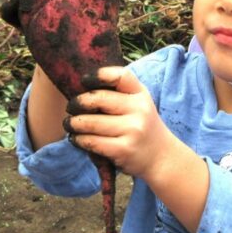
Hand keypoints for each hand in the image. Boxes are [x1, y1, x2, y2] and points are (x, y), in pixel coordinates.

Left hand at [63, 67, 178, 178]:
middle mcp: (139, 109)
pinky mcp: (124, 149)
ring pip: (90, 122)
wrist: (161, 157)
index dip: (99, 75)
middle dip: (77, 103)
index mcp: (141, 94)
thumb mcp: (139, 105)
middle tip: (70, 108)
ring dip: (73, 123)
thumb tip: (80, 88)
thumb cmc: (141, 127)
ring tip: (70, 125)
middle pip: (98, 98)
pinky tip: (77, 139)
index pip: (120, 76)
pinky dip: (79, 140)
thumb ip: (118, 94)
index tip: (84, 81)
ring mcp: (133, 130)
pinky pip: (92, 141)